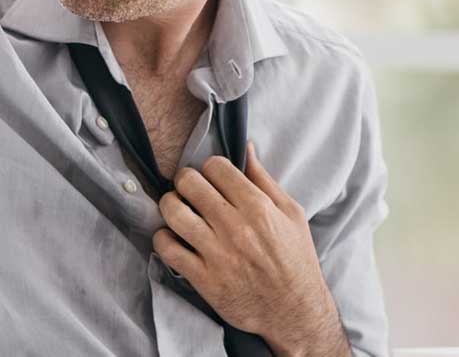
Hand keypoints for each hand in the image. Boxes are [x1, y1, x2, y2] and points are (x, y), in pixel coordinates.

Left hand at [152, 141, 341, 349]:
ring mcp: (217, 254)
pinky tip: (173, 238)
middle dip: (185, 181)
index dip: (209, 168)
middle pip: (189, 182)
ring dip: (169, 205)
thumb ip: (264, 180)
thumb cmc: (295, 260)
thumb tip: (246, 147)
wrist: (295, 312)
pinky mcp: (204, 279)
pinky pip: (166, 248)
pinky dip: (163, 238)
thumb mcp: (291, 214)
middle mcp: (235, 227)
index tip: (211, 179)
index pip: (215, 166)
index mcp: (257, 207)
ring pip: (173, 211)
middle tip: (189, 191)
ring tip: (178, 210)